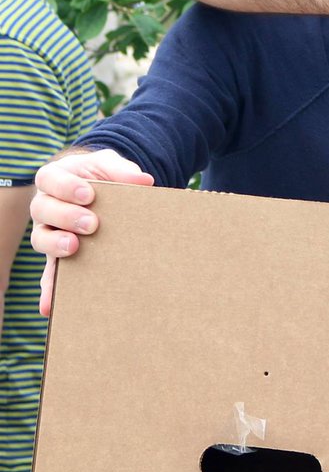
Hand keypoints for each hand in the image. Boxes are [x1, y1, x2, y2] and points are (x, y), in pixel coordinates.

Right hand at [30, 149, 153, 315]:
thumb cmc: (103, 176)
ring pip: (41, 239)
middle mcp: (46, 206)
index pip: (51, 180)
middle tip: (92, 224)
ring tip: (74, 249)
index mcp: (55, 180)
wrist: (102, 191)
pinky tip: (51, 305)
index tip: (89, 194)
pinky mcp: (58, 256)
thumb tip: (144, 181)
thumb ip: (122, 170)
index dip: (66, 187)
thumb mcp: (110, 166)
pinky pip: (50, 273)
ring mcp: (49, 232)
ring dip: (56, 246)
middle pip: (43, 210)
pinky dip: (50, 288)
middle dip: (66, 216)